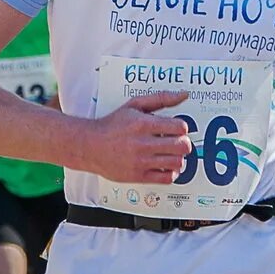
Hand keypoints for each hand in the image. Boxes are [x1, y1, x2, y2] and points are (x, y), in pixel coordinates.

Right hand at [76, 91, 194, 182]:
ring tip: (171, 154)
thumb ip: (161, 99)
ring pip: (176, 163)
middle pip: (181, 146)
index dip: (182, 128)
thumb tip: (183, 94)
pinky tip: (165, 166)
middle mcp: (142, 144)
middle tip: (178, 142)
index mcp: (143, 124)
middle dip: (184, 143)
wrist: (90, 146)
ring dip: (178, 158)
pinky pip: (166, 178)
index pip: (179, 127)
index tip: (177, 129)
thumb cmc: (112, 126)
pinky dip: (171, 173)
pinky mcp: (138, 176)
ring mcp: (141, 162)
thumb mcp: (135, 105)